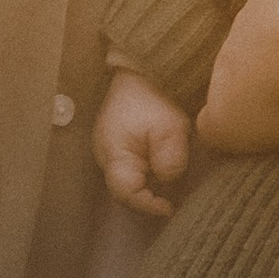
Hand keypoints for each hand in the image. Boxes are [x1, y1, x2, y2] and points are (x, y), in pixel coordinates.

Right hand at [94, 67, 193, 219]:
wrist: (140, 68)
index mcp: (114, 153)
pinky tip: (161, 171)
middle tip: (172, 203)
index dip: (147, 206)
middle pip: (124, 191)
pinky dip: (144, 174)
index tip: (169, 209)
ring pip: (126, 180)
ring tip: (170, 190)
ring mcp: (109, 149)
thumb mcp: (171, 127)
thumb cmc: (154, 96)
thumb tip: (169, 182)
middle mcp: (105, 156)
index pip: (125, 194)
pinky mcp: (117, 143)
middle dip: (147, 199)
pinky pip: (129, 167)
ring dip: (146, 187)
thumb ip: (171, 158)